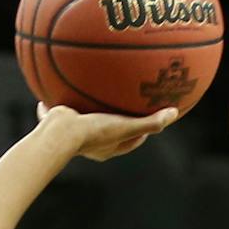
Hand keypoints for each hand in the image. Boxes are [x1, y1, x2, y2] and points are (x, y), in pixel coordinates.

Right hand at [37, 102, 176, 162]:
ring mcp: (72, 133)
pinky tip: (57, 80)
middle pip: (107, 129)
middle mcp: (90, 143)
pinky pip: (55, 110)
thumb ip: (150, 122)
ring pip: (80, 119)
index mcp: (107, 148)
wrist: (59, 135)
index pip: (131, 140)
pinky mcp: (55, 124)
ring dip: (85, 109)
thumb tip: (174, 113)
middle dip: (114, 117)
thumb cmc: (94, 133)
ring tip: (89, 92)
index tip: (150, 117)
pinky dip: (56, 101)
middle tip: (122, 103)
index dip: (142, 130)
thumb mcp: (126, 126)